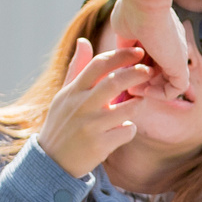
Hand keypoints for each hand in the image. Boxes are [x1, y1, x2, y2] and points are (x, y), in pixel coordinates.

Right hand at [35, 37, 152, 177]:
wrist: (52, 162)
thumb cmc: (62, 123)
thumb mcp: (65, 95)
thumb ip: (77, 68)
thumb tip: (84, 40)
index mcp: (74, 91)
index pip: (99, 64)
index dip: (121, 55)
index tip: (138, 52)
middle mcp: (81, 106)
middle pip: (115, 82)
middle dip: (137, 73)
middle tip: (149, 71)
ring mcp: (90, 126)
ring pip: (128, 109)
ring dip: (137, 105)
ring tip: (135, 104)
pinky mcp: (99, 145)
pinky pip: (127, 131)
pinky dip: (129, 129)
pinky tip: (122, 131)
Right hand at [106, 0, 193, 87]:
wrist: (144, 3)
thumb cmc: (131, 10)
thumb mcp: (124, 29)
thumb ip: (125, 44)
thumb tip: (121, 57)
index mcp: (162, 35)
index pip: (154, 59)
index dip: (138, 69)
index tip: (123, 73)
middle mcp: (173, 46)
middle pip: (162, 72)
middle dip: (144, 82)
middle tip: (126, 86)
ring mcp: (178, 55)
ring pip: (169, 82)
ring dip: (150, 90)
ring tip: (132, 89)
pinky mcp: (180, 64)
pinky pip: (177, 89)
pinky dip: (160, 94)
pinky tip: (142, 88)